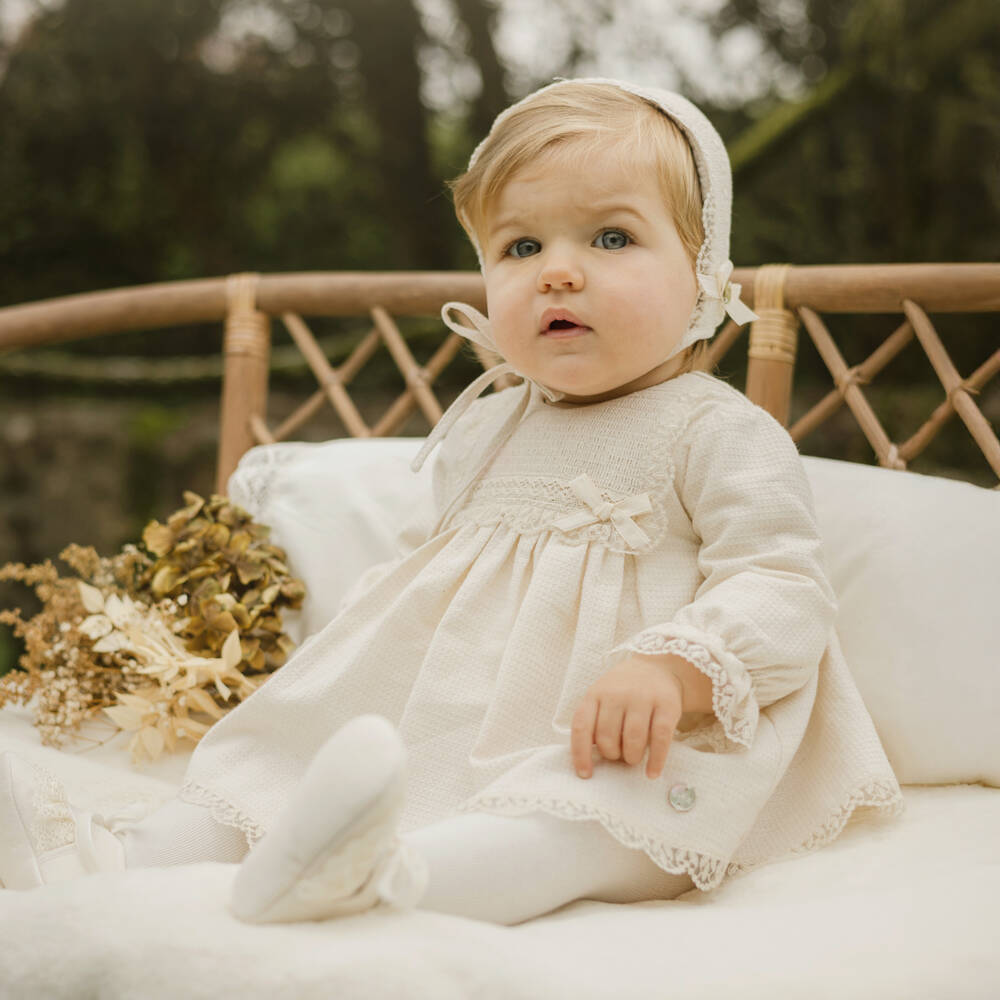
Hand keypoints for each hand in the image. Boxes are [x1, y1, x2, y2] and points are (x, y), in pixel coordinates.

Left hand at [570, 654, 685, 780]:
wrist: (657, 668)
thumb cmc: (623, 691)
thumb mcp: (601, 698)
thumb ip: (593, 723)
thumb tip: (589, 759)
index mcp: (596, 693)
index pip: (582, 726)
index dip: (581, 753)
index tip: (585, 774)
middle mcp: (617, 693)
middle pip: (608, 736)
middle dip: (611, 754)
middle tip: (618, 755)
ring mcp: (643, 698)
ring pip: (633, 739)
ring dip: (631, 757)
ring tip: (633, 758)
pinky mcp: (668, 705)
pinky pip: (660, 738)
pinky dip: (656, 760)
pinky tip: (652, 772)